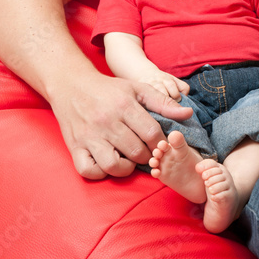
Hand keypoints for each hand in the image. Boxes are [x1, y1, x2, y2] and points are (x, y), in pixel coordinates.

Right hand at [47, 71, 192, 178]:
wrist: (71, 85)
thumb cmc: (109, 89)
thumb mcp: (137, 89)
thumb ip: (163, 103)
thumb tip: (187, 114)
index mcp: (124, 106)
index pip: (152, 133)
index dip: (162, 143)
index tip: (162, 144)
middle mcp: (106, 122)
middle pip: (136, 151)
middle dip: (148, 156)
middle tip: (148, 153)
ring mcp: (88, 136)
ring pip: (113, 165)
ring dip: (126, 168)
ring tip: (130, 160)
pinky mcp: (74, 147)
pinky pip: (89, 171)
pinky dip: (101, 172)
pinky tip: (108, 163)